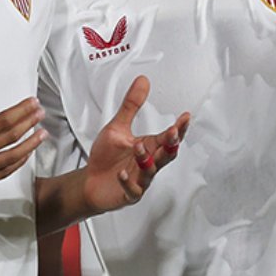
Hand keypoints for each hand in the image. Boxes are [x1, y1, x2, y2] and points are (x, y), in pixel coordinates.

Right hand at [0, 79, 43, 197]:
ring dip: (30, 144)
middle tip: (40, 112)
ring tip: (42, 133)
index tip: (32, 103)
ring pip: (12, 157)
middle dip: (29, 122)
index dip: (21, 111)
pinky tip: (27, 153)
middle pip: (10, 137)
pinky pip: (4, 173)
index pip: (3, 121)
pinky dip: (18, 162)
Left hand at [81, 75, 188, 212]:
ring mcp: (140, 180)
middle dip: (170, 144)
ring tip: (138, 148)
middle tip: (172, 133)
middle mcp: (148, 164)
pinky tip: (123, 174)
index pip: (168, 137)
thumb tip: (143, 81)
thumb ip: (131, 105)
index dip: (178, 129)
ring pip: (150, 171)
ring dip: (146, 160)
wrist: (90, 182)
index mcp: (149, 147)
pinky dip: (128, 182)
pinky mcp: (128, 194)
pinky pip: (132, 189)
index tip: (185, 117)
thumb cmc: (106, 158)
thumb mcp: (117, 127)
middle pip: (166, 155)